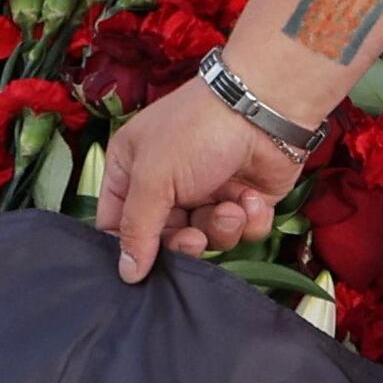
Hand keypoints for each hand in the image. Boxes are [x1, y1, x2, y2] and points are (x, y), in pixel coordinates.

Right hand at [97, 77, 301, 282]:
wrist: (264, 109)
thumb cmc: (198, 130)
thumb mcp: (153, 177)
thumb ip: (137, 228)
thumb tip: (126, 273)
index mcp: (133, 170)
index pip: (117, 223)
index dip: (129, 247)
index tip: (141, 267)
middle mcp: (169, 184)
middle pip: (166, 238)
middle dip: (184, 242)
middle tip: (194, 237)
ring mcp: (209, 192)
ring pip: (208, 238)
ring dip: (220, 227)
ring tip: (230, 206)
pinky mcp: (246, 200)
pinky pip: (243, 232)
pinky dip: (249, 220)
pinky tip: (251, 197)